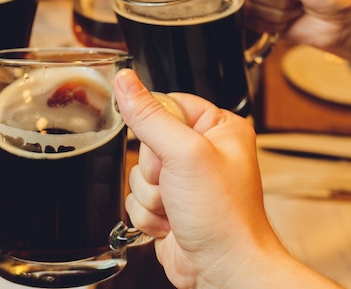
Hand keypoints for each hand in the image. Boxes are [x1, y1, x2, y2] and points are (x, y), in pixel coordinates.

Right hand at [113, 69, 277, 288]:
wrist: (223, 269)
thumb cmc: (225, 216)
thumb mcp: (184, 154)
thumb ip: (150, 116)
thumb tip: (126, 81)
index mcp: (217, 128)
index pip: (167, 103)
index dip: (157, 125)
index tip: (165, 146)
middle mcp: (202, 152)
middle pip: (147, 140)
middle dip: (154, 168)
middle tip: (176, 182)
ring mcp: (184, 181)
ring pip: (138, 172)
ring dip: (150, 195)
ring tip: (177, 206)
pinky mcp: (168, 205)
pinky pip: (136, 198)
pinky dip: (148, 214)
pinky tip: (171, 222)